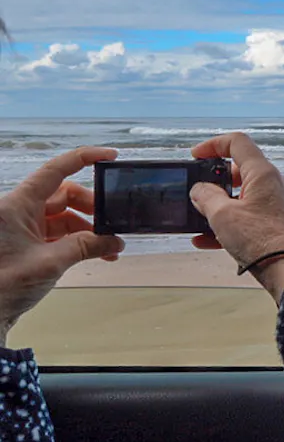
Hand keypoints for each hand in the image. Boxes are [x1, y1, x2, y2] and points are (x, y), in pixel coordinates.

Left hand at [0, 148, 124, 345]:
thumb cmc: (3, 285)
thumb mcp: (51, 262)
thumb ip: (86, 246)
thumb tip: (115, 241)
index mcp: (18, 205)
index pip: (55, 170)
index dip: (84, 158)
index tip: (110, 156)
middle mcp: (19, 211)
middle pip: (64, 194)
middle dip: (92, 206)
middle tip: (113, 221)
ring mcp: (23, 228)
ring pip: (64, 216)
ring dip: (89, 229)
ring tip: (109, 247)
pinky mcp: (27, 244)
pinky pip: (59, 234)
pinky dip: (79, 241)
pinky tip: (97, 254)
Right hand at [188, 133, 283, 304]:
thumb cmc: (261, 240)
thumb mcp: (222, 215)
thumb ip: (205, 197)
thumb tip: (199, 191)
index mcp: (263, 173)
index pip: (238, 143)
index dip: (213, 144)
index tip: (195, 156)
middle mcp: (275, 185)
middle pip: (240, 170)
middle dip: (214, 180)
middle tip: (197, 192)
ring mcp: (278, 205)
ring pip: (243, 196)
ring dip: (219, 205)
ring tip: (199, 219)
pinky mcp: (278, 224)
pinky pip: (249, 217)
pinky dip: (229, 223)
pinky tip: (206, 240)